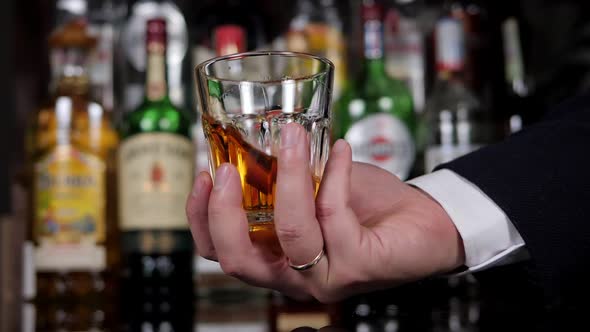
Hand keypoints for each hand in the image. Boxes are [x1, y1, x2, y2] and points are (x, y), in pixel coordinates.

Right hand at [186, 123, 464, 301]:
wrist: (424, 221)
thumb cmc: (367, 206)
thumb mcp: (317, 186)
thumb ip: (287, 175)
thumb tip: (264, 133)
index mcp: (277, 257)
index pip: (222, 252)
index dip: (202, 218)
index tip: (203, 175)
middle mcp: (295, 275)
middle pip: (239, 259)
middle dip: (224, 210)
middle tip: (224, 168)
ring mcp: (326, 276)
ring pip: (291, 232)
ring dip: (289, 178)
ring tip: (294, 137)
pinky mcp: (358, 265)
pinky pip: (334, 214)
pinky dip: (335, 174)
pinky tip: (341, 150)